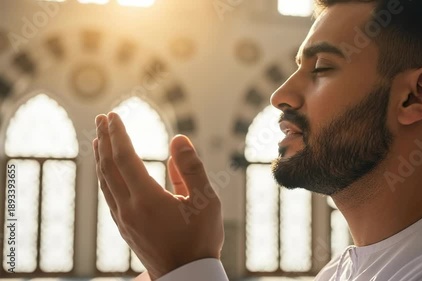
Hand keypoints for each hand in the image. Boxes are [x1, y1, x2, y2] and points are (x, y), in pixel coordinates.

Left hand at [93, 112, 223, 279]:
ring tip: (99, 140)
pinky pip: (108, 196)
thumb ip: (191, 168)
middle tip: (102, 119)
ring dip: (100, 158)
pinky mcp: (125, 228)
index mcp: (148, 200)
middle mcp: (129, 209)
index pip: (124, 158)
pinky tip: (108, 171)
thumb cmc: (201, 239)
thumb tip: (178, 139)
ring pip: (104, 182)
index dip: (118, 135)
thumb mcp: (206, 201)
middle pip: (108, 167)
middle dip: (104, 140)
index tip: (114, 116)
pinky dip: (104, 177)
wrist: (187, 276)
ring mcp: (124, 220)